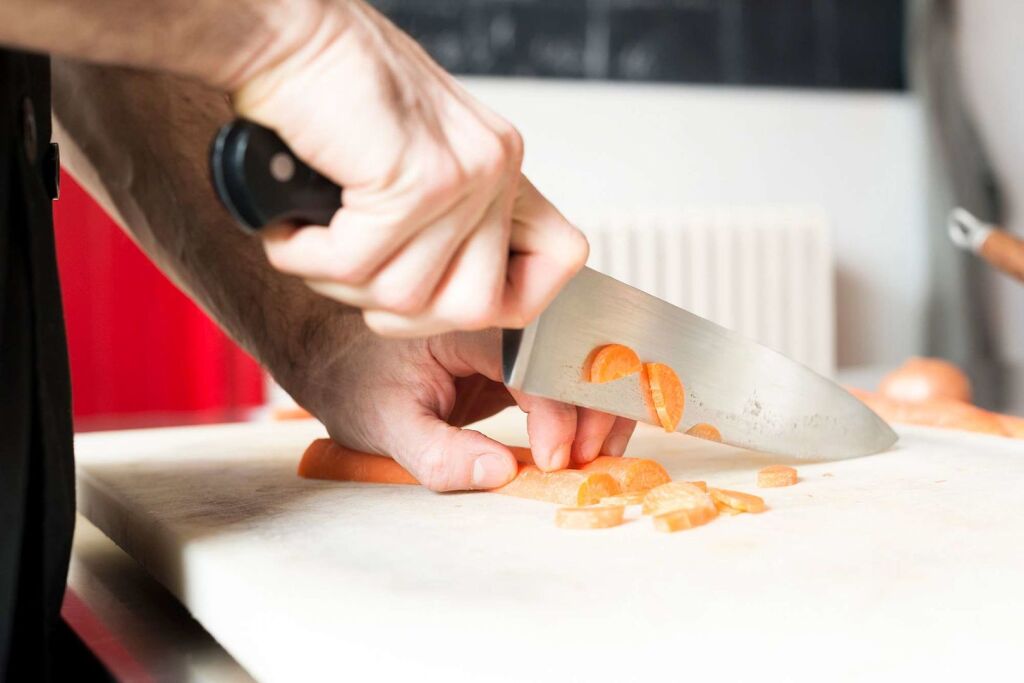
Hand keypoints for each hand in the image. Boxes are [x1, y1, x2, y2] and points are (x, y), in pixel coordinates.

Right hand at [231, 0, 587, 336]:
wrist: (283, 32)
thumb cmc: (329, 94)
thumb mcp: (409, 162)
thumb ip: (443, 223)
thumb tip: (442, 301)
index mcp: (500, 164)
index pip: (559, 259)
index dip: (512, 301)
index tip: (444, 297)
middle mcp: (494, 167)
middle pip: (474, 309)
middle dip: (400, 312)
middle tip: (352, 272)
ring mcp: (463, 174)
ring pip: (407, 297)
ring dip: (340, 282)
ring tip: (311, 236)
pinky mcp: (416, 178)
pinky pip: (356, 266)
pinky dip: (307, 257)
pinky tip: (292, 227)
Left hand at [297, 327, 636, 490]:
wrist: (333, 352)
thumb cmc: (352, 377)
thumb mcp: (383, 426)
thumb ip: (438, 455)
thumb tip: (500, 472)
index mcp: (464, 323)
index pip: (533, 361)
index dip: (556, 413)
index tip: (555, 460)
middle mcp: (496, 317)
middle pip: (572, 350)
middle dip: (595, 405)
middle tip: (591, 459)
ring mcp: (510, 332)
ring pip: (579, 359)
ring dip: (600, 404)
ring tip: (599, 453)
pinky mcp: (516, 353)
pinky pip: (564, 374)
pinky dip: (584, 406)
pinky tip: (590, 440)